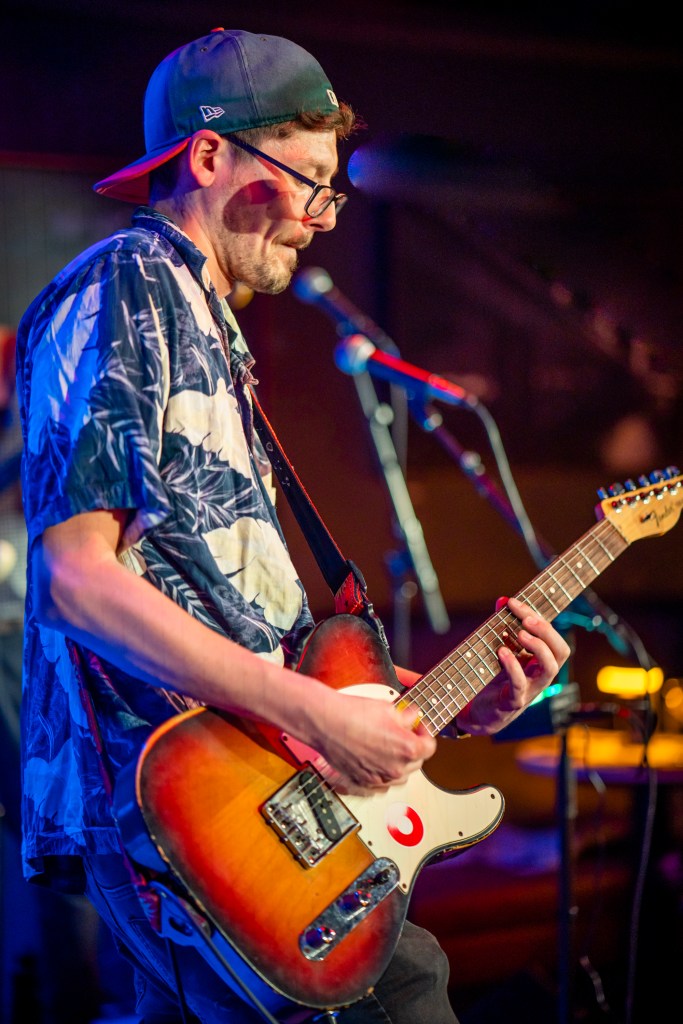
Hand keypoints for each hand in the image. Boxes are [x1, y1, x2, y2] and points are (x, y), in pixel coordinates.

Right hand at [307, 688, 436, 794]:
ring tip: (390, 747)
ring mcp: (379, 779)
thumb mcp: (388, 707)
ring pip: (401, 776)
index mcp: (407, 749)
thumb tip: (413, 718)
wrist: (325, 723)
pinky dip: (384, 774)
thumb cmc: (352, 714)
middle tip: (404, 733)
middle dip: (414, 747)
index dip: (425, 733)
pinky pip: (382, 784)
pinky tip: (377, 760)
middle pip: (417, 763)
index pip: (430, 747)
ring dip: (401, 763)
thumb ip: (407, 716)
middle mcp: (395, 768)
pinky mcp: (363, 783)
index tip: (418, 727)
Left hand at [455, 596, 570, 735]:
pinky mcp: (513, 702)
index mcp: (540, 661)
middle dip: (546, 631)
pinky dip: (512, 666)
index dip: (539, 617)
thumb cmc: (493, 679)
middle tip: (525, 619)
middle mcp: (540, 675)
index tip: (515, 602)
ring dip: (538, 647)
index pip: (552, 637)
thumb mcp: (498, 649)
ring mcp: (530, 690)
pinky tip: (502, 652)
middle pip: (560, 651)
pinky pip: (520, 685)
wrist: (478, 713)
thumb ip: (502, 625)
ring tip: (519, 633)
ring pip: (549, 668)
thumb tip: (503, 600)